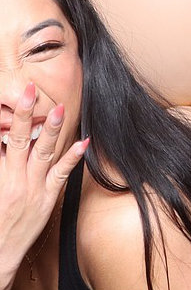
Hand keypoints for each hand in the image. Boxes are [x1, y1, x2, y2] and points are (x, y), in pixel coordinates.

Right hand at [0, 83, 87, 277]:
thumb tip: (2, 143)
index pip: (1, 141)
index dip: (8, 119)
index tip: (10, 99)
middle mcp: (14, 179)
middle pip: (19, 140)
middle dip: (24, 115)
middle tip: (30, 91)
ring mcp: (33, 189)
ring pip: (43, 153)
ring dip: (51, 130)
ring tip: (58, 108)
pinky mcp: (48, 198)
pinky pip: (62, 174)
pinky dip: (73, 157)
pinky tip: (83, 142)